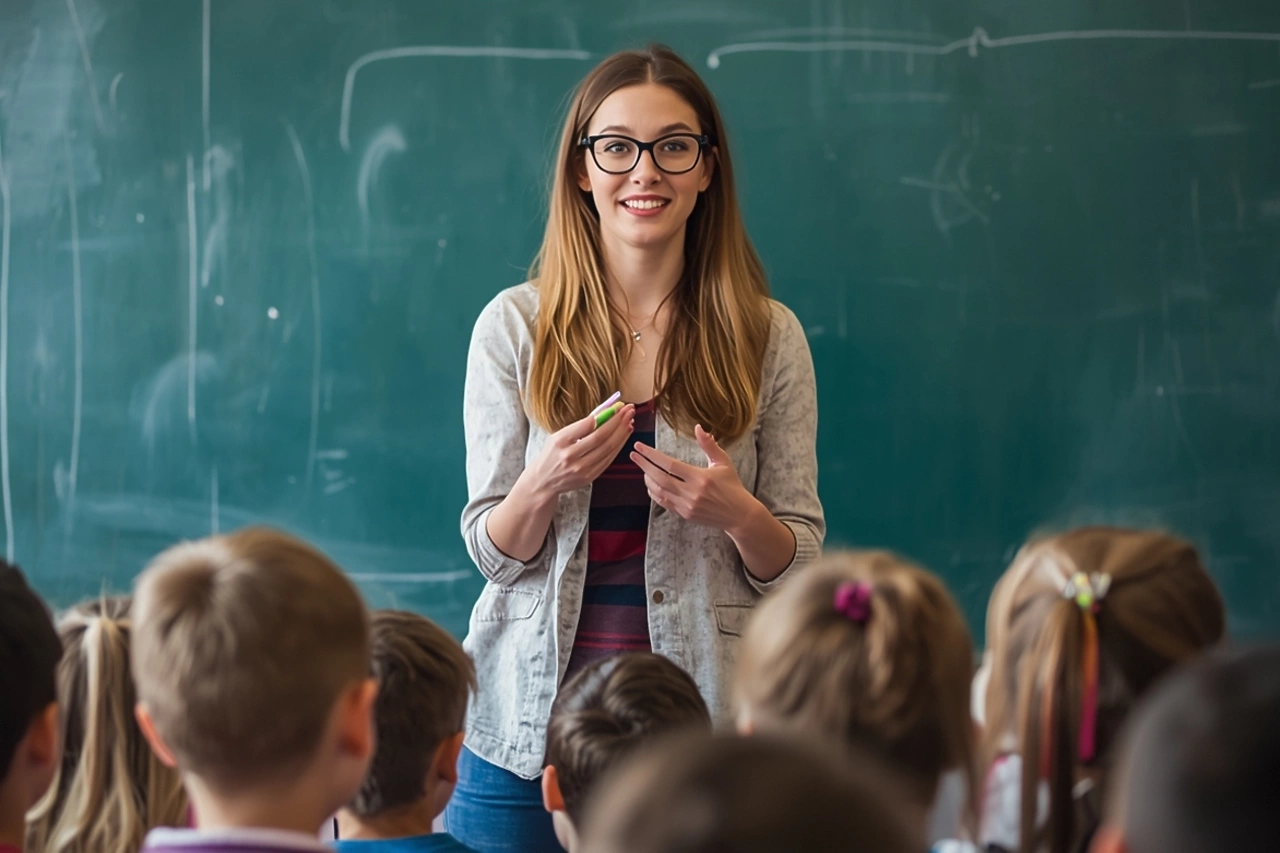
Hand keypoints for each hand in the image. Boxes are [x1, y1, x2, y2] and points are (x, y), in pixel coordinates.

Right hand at [523, 404, 635, 499]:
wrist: (543, 481)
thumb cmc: (552, 454)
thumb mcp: (559, 435)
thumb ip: (581, 425)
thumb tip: (605, 410)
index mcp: (561, 441)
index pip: (588, 425)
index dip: (607, 414)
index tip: (618, 406)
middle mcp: (570, 455)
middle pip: (601, 437)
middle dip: (618, 421)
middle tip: (629, 410)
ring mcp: (581, 468)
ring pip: (608, 448)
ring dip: (622, 433)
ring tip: (629, 420)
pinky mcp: (589, 477)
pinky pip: (608, 459)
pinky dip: (618, 446)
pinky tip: (624, 435)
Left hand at [630, 424, 753, 532]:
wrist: (739, 515)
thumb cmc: (732, 485)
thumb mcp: (723, 462)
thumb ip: (709, 445)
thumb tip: (698, 427)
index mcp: (700, 478)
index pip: (669, 465)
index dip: (652, 455)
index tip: (639, 447)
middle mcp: (691, 493)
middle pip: (659, 478)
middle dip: (644, 465)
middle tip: (633, 455)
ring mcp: (687, 506)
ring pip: (659, 492)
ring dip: (647, 479)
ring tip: (643, 468)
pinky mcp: (685, 514)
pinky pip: (664, 503)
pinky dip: (654, 493)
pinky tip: (650, 484)